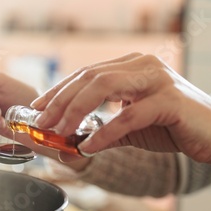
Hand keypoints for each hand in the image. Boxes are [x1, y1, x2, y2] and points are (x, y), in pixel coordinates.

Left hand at [31, 53, 210, 162]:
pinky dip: (105, 132)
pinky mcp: (170, 100)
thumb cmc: (173, 126)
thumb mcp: (131, 127)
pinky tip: (89, 146)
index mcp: (131, 65)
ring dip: (76, 110)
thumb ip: (102, 131)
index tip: (36, 106)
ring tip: (59, 130)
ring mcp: (157, 79)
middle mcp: (142, 65)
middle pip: (89, 77)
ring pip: (104, 86)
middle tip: (41, 121)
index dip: (58, 89)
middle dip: (60, 100)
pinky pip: (129, 116)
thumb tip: (69, 144)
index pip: (85, 73)